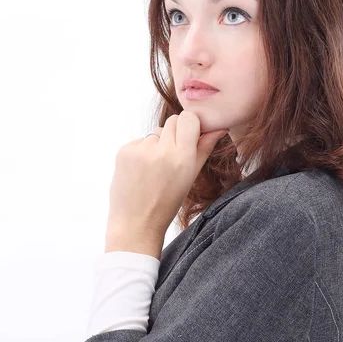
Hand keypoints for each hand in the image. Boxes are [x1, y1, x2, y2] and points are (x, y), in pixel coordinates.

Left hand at [105, 111, 227, 240]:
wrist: (136, 223)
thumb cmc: (167, 203)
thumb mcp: (191, 177)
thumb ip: (204, 149)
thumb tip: (218, 128)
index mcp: (182, 158)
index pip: (189, 118)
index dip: (190, 125)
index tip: (190, 136)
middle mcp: (162, 151)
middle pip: (173, 121)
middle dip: (175, 133)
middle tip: (172, 157)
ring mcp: (141, 151)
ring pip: (155, 132)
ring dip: (158, 145)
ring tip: (155, 169)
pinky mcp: (124, 152)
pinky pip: (140, 141)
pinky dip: (142, 152)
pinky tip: (142, 171)